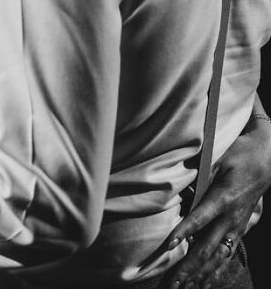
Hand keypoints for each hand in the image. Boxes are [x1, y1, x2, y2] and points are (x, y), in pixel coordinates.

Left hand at [161, 115, 270, 288]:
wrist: (265, 160)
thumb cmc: (238, 154)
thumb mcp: (217, 158)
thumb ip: (200, 175)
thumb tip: (177, 187)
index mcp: (223, 198)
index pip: (200, 218)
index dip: (184, 232)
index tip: (169, 245)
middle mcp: (231, 218)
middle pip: (207, 247)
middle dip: (188, 267)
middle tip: (172, 283)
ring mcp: (236, 227)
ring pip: (216, 257)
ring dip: (198, 274)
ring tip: (182, 288)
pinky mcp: (238, 230)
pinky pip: (225, 256)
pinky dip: (213, 272)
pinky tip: (202, 284)